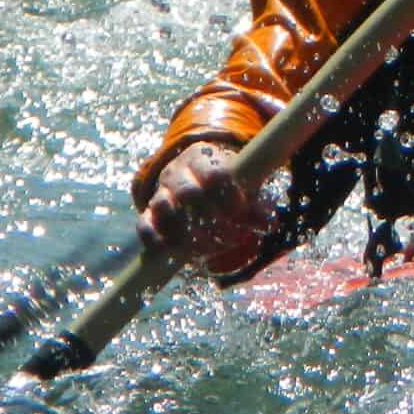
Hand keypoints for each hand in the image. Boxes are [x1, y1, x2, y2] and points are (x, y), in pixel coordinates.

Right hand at [137, 140, 274, 275]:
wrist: (192, 175)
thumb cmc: (224, 184)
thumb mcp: (241, 187)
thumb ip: (256, 206)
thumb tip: (268, 224)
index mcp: (203, 158)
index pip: (215, 174)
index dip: (229, 196)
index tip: (241, 211)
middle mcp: (177, 172)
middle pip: (189, 193)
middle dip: (213, 221)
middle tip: (232, 238)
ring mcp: (160, 192)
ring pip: (165, 209)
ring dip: (189, 235)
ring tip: (211, 251)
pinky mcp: (148, 214)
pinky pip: (145, 226)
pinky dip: (158, 242)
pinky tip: (179, 255)